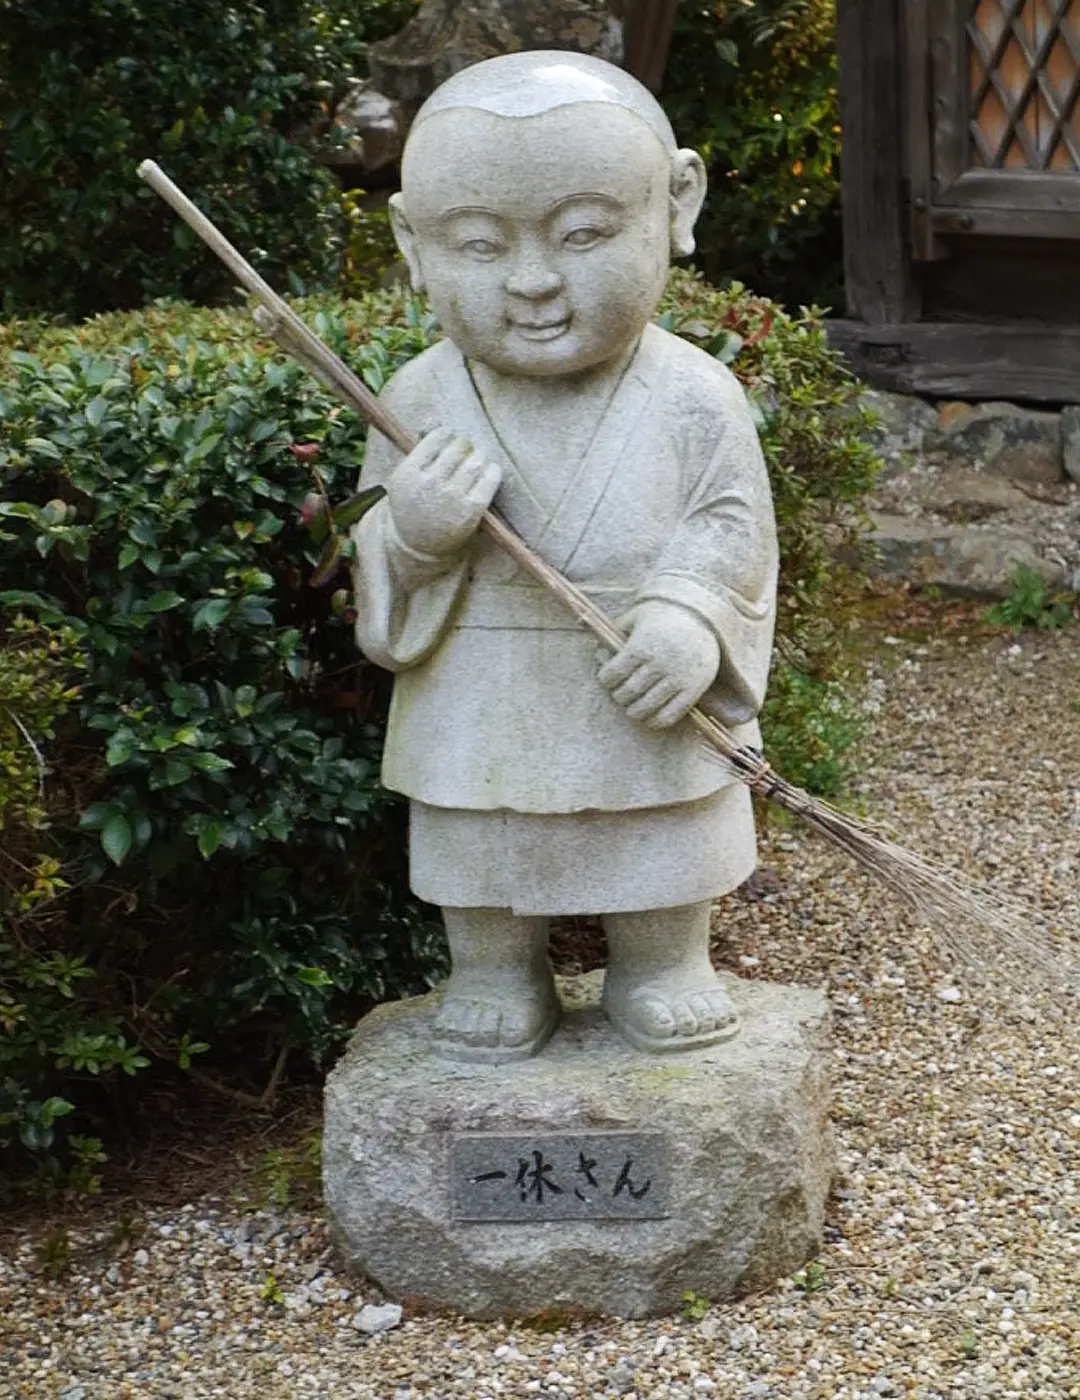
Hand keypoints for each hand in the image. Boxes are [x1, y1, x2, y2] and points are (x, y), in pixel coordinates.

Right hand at [387, 427, 500, 556]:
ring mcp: (451, 498)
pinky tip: (491, 471)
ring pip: (475, 462)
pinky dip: (493, 472)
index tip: (450, 438)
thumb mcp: (404, 479)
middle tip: (466, 449)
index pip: (436, 438)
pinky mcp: (471, 511)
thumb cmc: (411, 505)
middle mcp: (429, 484)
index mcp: (409, 472)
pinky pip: (489, 481)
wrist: (417, 545)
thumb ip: (418, 452)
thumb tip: (432, 422)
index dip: (446, 435)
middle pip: (458, 448)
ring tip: (477, 460)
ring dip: (479, 457)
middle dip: (464, 445)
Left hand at [597, 601, 718, 729]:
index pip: (612, 674)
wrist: (703, 618)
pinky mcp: (693, 690)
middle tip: (620, 693)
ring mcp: (678, 678)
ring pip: (645, 708)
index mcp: (643, 645)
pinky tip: (649, 716)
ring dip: (633, 711)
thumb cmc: (663, 618)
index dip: (605, 680)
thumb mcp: (636, 615)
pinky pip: (669, 716)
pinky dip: (654, 721)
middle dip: (619, 696)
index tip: (608, 679)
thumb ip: (615, 631)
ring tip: (633, 705)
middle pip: (627, 693)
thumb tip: (598, 653)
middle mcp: (660, 663)